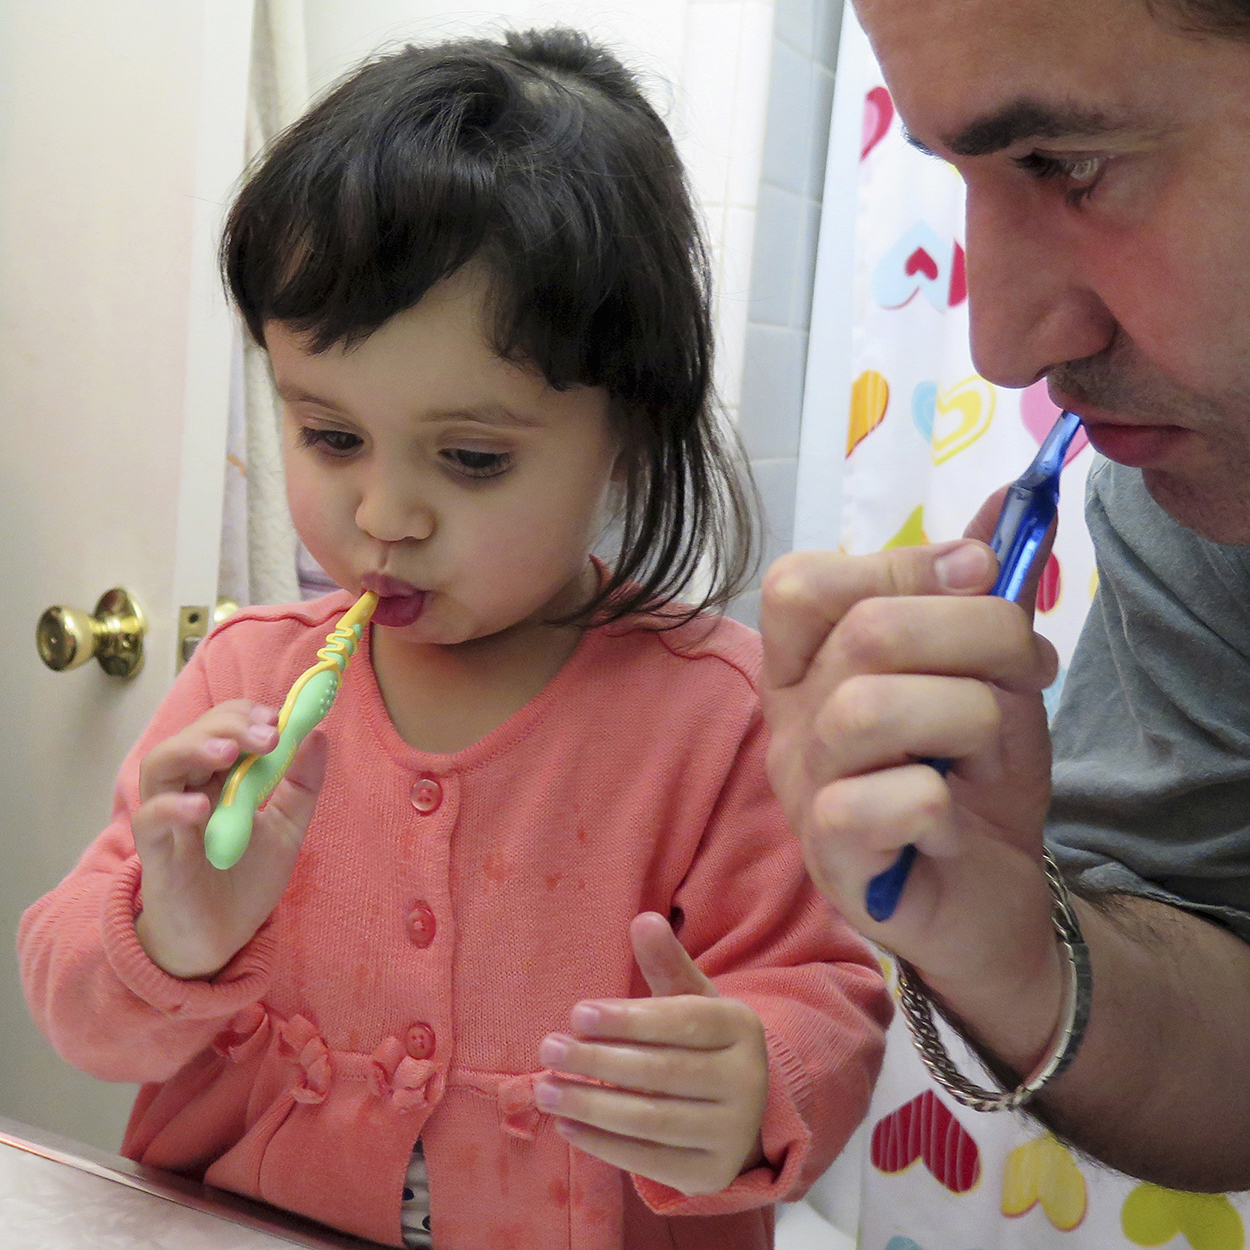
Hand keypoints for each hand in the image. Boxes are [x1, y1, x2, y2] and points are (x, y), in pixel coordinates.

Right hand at [132, 700, 326, 979]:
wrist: (222, 937)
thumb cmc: (247, 877)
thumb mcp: (288, 827)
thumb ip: (302, 784)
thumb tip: (318, 734)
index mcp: (218, 776)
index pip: (222, 726)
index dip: (247, 714)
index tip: (281, 718)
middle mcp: (189, 787)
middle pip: (193, 735)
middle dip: (231, 725)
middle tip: (269, 735)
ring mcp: (168, 816)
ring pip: (161, 764)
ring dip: (195, 749)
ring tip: (230, 752)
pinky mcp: (154, 851)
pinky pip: (151, 818)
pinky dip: (173, 806)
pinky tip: (203, 807)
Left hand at [536, 912, 768, 1196]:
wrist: (741, 1110)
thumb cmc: (700, 1043)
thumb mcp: (690, 999)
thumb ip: (666, 963)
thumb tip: (643, 919)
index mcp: (741, 1028)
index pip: (682, 1023)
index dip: (628, 1020)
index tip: (577, 1014)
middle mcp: (748, 1081)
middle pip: (662, 1072)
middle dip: (597, 1061)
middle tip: (548, 1049)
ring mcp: (733, 1132)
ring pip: (652, 1119)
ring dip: (591, 1105)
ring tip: (546, 1090)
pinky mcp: (712, 1175)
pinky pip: (650, 1161)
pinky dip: (604, 1145)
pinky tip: (568, 1126)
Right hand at [759, 504, 1065, 1066]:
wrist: (988, 896)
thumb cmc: (972, 778)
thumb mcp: (988, 673)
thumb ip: (983, 592)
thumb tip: (1014, 498)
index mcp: (808, 664)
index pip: (799, 583)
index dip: (897, 564)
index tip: (976, 575)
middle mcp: (788, 718)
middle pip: (864, 635)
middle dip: (975, 636)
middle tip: (1024, 669)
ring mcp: (801, 789)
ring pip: (871, 710)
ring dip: (970, 717)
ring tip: (992, 749)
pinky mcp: (832, 857)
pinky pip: (898, 798)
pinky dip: (951, 803)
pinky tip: (954, 822)